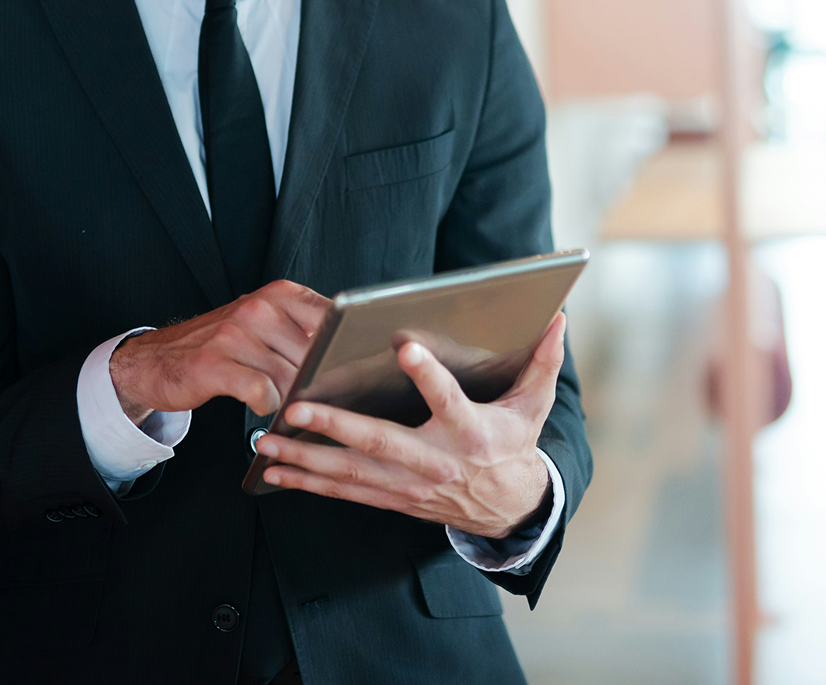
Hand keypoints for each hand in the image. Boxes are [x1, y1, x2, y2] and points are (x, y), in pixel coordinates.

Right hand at [110, 280, 330, 422]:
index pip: (330, 316)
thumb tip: (349, 356)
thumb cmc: (220, 345)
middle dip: (315, 382)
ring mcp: (233, 334)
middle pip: (312, 355)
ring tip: (281, 402)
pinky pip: (261, 392)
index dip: (345, 346)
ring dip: (289, 398)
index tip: (352, 366)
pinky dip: (266, 406)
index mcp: (277, 294)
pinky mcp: (214, 364)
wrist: (156, 360)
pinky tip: (259, 405)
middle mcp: (257, 308)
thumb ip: (303, 331)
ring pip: (288, 377)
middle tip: (309, 396)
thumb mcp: (264, 323)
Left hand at [254, 312, 565, 539]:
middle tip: (295, 408)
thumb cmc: (515, 444)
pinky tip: (274, 470)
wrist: (509, 508)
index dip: (430, 376)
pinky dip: (309, 483)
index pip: (449, 401)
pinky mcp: (393, 498)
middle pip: (381, 442)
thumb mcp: (534, 404)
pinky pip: (346, 493)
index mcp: (470, 432)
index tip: (406, 349)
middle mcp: (436, 462)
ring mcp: (410, 485)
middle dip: (335, 427)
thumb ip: (543, 360)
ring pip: (352, 472)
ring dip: (306, 458)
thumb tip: (558, 317)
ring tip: (266, 441)